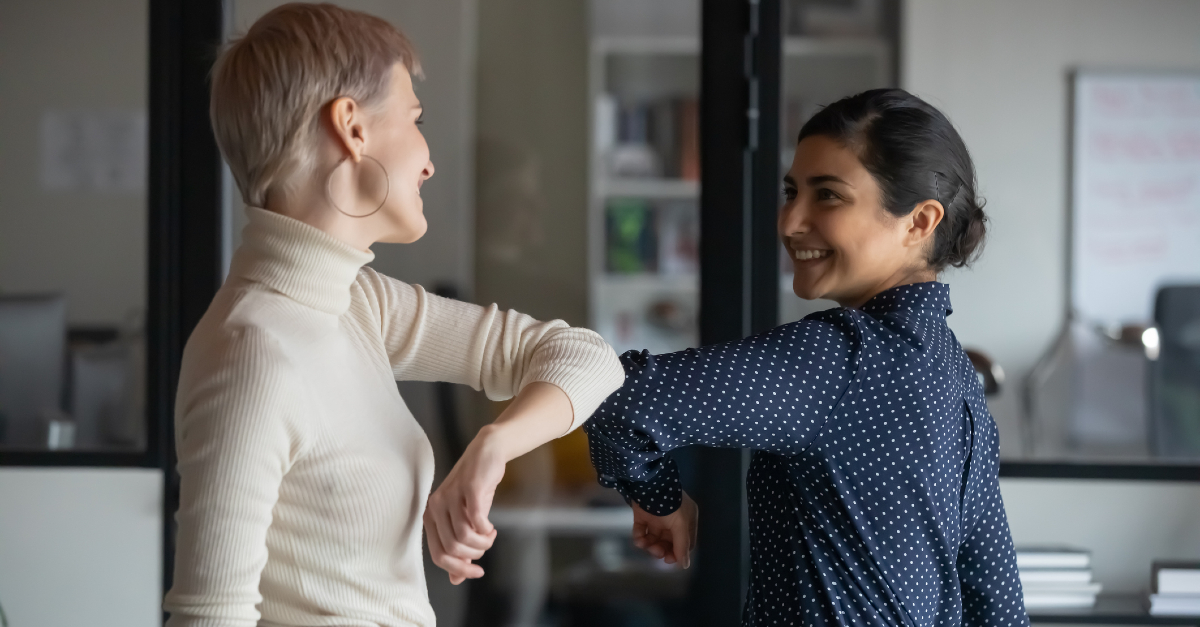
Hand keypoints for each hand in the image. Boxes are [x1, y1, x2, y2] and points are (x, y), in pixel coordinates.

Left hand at [424, 426, 503, 584]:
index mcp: (430, 516)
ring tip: (489, 536)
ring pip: (464, 536)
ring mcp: (450, 496)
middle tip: (486, 546)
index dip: (459, 569)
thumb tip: (455, 579)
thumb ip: (459, 548)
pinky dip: (486, 530)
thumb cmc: (475, 490)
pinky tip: (491, 527)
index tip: (477, 572)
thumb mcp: (465, 520)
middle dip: (474, 555)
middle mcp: (435, 506)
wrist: (486, 453)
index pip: (438, 555)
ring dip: (482, 543)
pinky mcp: (468, 488)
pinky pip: (476, 520)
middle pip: (452, 548)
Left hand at [631, 491, 697, 567]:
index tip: (669, 559)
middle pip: (669, 542)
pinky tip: (639, 540)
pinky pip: (641, 531)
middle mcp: (673, 519)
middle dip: (662, 549)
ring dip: (650, 545)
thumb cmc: (669, 504)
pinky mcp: (642, 515)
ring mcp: (657, 517)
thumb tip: (684, 566)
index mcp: (686, 519)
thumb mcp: (680, 525)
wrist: (648, 484)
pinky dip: (639, 538)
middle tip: (656, 552)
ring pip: (654, 538)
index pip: (685, 542)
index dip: (678, 552)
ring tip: (645, 545)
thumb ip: (682, 545)